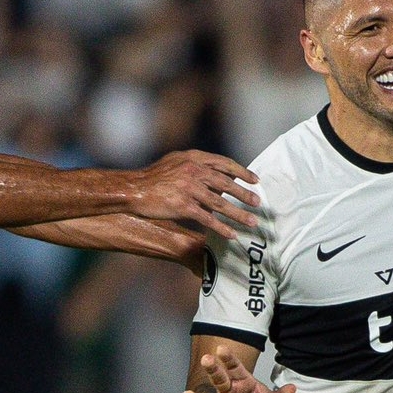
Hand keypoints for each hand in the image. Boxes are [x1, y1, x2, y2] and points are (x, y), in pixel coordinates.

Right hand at [128, 150, 259, 239]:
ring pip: (220, 203)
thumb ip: (196, 165)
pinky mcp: (183, 206)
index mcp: (194, 158)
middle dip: (245, 194)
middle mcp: (193, 171)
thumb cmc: (154, 177)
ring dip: (238, 214)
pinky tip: (231, 235)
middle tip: (258, 203)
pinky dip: (220, 228)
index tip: (255, 180)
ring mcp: (189, 188)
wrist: (134, 190)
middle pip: (226, 183)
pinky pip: (207, 219)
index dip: (242, 172)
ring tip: (252, 222)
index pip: (224, 163)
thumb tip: (218, 175)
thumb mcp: (176, 162)